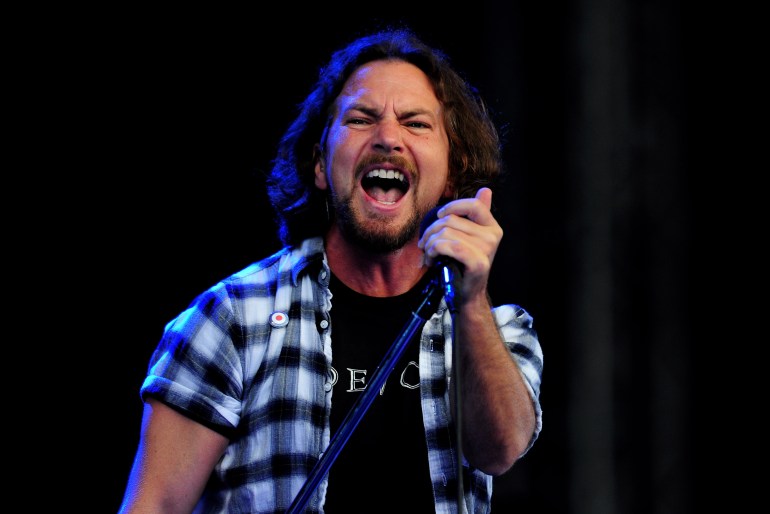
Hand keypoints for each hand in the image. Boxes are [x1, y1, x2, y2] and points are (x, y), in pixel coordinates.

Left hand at [418, 187, 501, 304]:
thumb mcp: (469, 237)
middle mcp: (493, 236)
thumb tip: (486, 190)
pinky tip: (431, 259)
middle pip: (451, 220)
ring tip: (428, 254)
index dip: (452, 207)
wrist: (466, 294)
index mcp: (492, 227)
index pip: (473, 205)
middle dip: (431, 231)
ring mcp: (487, 249)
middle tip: (425, 245)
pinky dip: (434, 251)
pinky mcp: (478, 263)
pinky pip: (449, 246)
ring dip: (430, 244)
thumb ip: (476, 215)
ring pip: (446, 233)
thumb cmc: (462, 264)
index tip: (439, 217)